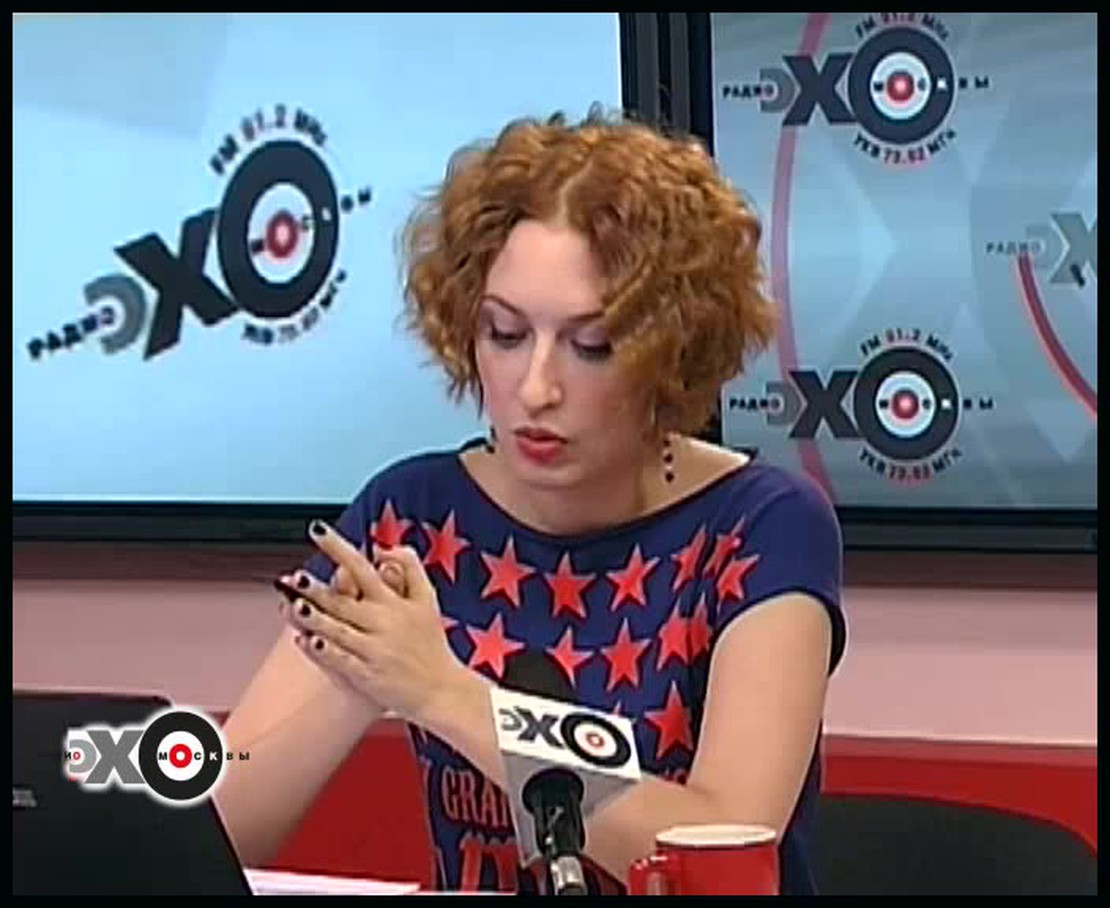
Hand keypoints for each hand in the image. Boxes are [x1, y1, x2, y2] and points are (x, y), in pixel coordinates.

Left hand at [278, 520, 466, 725]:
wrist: (442, 690)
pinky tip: (304, 641)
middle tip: (295, 576)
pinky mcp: (368, 676)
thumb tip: (382, 549)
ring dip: (315, 618)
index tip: (317, 529)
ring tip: (293, 605)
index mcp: (394, 602)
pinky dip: (324, 651)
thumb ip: (409, 567)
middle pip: (345, 601)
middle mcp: (383, 623)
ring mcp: (374, 650)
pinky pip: (341, 661)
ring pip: (339, 630)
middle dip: (318, 589)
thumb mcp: (428, 599)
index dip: (339, 548)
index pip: (362, 567)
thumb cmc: (431, 643)